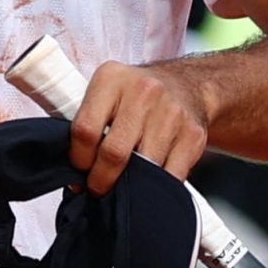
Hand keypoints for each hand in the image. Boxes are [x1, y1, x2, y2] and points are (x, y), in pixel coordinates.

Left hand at [71, 61, 211, 194]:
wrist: (187, 85)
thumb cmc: (136, 96)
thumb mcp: (106, 93)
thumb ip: (88, 124)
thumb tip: (74, 172)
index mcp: (111, 78)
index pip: (85, 130)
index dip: (78, 160)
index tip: (79, 173)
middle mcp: (143, 92)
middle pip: (114, 152)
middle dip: (101, 180)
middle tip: (97, 189)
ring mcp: (171, 113)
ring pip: (144, 168)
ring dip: (130, 186)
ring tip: (123, 186)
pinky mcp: (193, 134)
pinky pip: (171, 176)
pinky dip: (157, 187)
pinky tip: (148, 183)